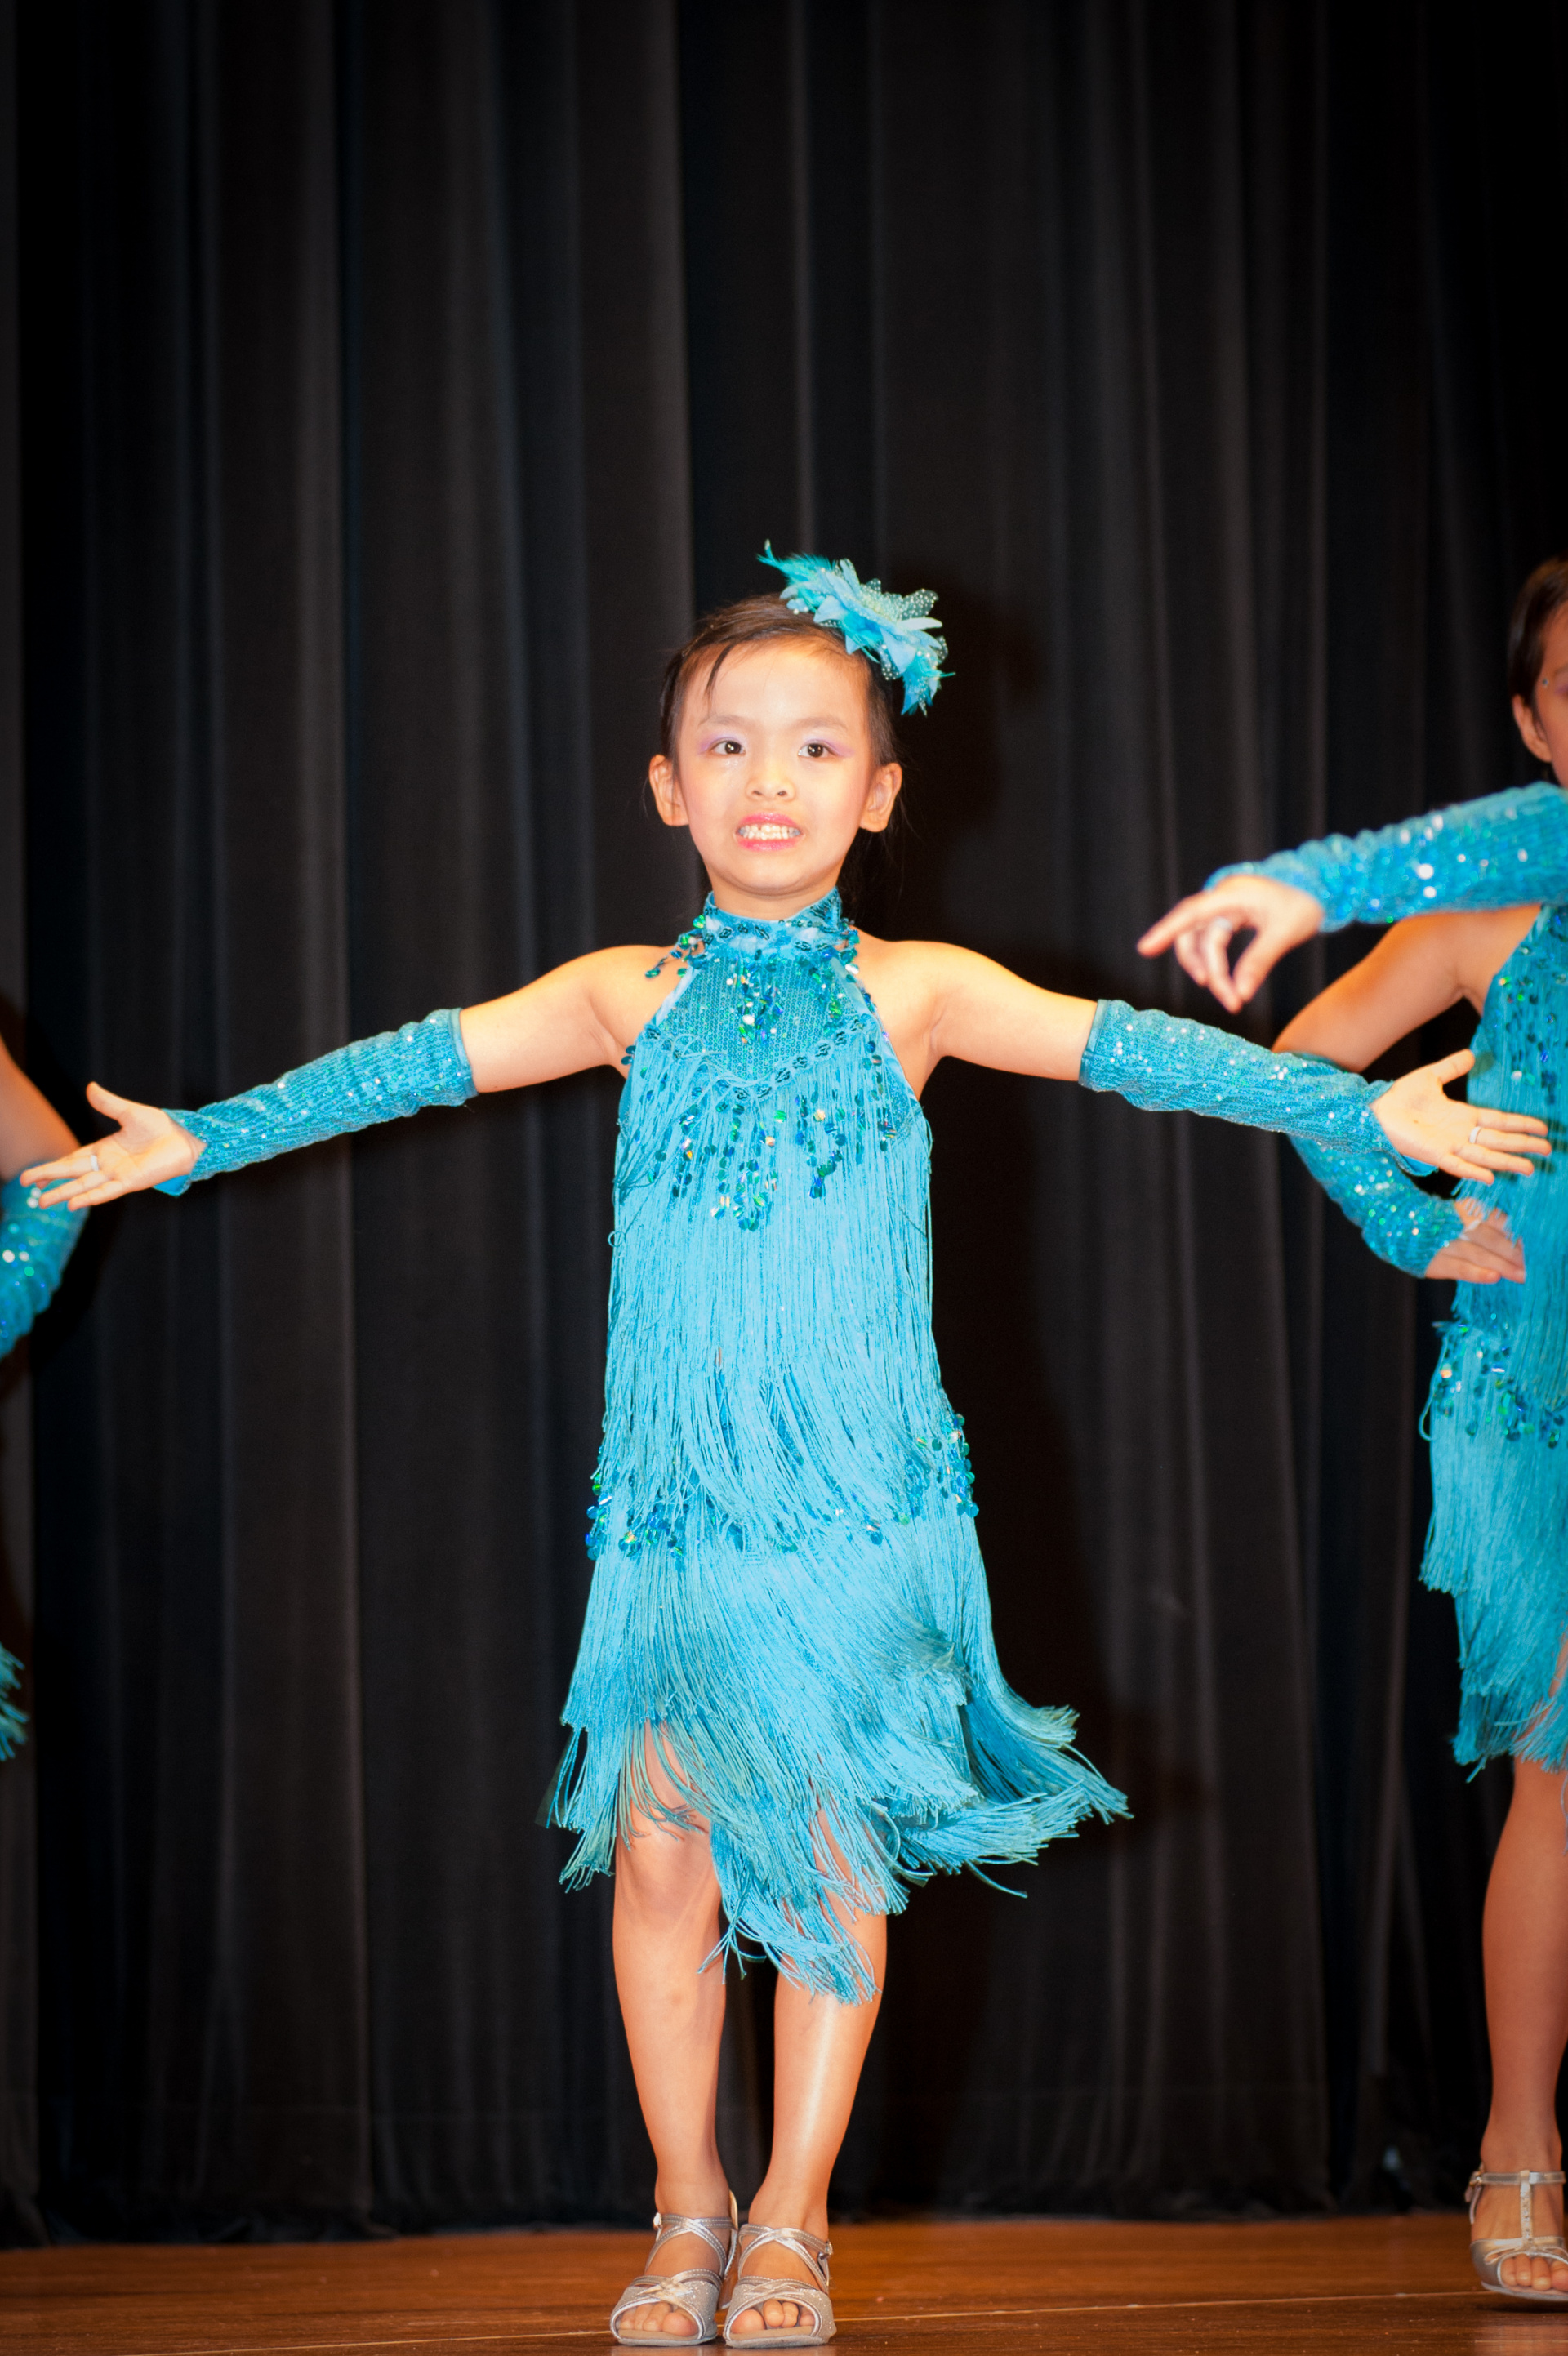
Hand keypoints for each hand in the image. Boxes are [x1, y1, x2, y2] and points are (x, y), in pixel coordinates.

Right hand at [20, 1082, 200, 1207]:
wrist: (187, 1139)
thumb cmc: (162, 1127)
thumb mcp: (130, 1112)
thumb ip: (108, 1104)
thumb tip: (90, 1087)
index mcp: (106, 1150)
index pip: (73, 1159)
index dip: (53, 1166)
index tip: (34, 1175)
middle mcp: (109, 1165)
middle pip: (72, 1173)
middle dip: (49, 1179)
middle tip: (26, 1186)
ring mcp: (119, 1175)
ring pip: (84, 1185)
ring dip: (64, 1193)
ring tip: (42, 1202)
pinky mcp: (132, 1182)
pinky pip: (106, 1191)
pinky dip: (90, 1197)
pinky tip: (73, 1203)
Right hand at [1137, 877, 1323, 1010]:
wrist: (1323, 886)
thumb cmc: (1305, 902)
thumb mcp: (1284, 933)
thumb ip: (1258, 963)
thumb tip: (1239, 993)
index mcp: (1231, 894)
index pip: (1191, 914)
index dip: (1165, 931)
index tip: (1144, 949)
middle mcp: (1222, 898)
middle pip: (1194, 933)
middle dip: (1202, 966)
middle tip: (1224, 997)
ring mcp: (1225, 906)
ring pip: (1202, 941)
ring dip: (1210, 968)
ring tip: (1229, 994)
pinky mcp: (1231, 916)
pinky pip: (1214, 940)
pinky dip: (1217, 962)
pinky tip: (1227, 980)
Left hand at [1372, 1051, 1550, 1184]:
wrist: (1375, 1109)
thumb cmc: (1400, 1097)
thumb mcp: (1431, 1076)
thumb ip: (1452, 1067)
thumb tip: (1472, 1054)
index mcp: (1463, 1116)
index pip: (1499, 1121)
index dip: (1521, 1124)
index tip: (1542, 1128)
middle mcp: (1460, 1133)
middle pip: (1499, 1141)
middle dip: (1523, 1145)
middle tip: (1547, 1150)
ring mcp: (1449, 1145)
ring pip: (1485, 1156)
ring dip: (1506, 1162)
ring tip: (1529, 1168)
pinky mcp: (1433, 1154)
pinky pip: (1456, 1165)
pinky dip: (1472, 1171)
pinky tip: (1489, 1176)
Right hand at [1426, 1199, 1525, 1283]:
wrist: (1398, 1227)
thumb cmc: (1441, 1223)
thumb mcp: (1463, 1214)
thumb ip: (1488, 1223)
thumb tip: (1518, 1241)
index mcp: (1466, 1209)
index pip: (1497, 1221)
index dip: (1515, 1236)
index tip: (1530, 1249)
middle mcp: (1455, 1223)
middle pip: (1490, 1238)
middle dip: (1512, 1254)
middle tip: (1530, 1267)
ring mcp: (1443, 1243)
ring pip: (1478, 1254)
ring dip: (1501, 1265)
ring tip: (1520, 1275)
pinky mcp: (1434, 1262)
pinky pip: (1459, 1268)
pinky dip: (1477, 1273)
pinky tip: (1493, 1278)